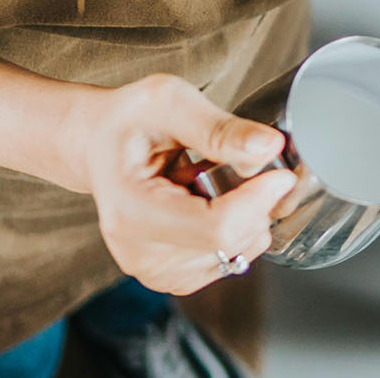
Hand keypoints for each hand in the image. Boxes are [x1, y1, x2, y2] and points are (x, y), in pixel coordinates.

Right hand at [59, 75, 297, 295]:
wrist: (98, 146)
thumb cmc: (128, 121)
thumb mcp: (169, 102)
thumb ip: (220, 128)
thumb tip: (269, 147)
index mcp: (131, 211)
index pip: (217, 227)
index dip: (259, 201)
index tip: (281, 173)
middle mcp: (139, 252)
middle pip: (231, 242)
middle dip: (255, 204)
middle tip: (236, 164)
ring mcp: (156, 271)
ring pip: (238, 252)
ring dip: (245, 217)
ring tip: (209, 183)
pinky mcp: (174, 277)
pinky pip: (231, 258)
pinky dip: (237, 231)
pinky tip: (210, 203)